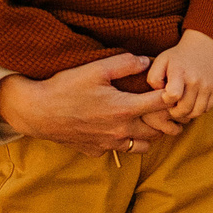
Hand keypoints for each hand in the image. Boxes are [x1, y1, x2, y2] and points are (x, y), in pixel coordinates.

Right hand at [0, 53, 180, 154]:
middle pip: (159, 130)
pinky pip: (120, 149)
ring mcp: (110, 144)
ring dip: (150, 134)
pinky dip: (126, 141)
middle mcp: (121, 130)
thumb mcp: (95, 69)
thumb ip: (124, 63)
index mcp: (125, 109)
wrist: (37, 112)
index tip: (175, 90)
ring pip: (144, 146)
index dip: (173, 96)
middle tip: (167, 108)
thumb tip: (147, 61)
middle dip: (167, 119)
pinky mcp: (97, 150)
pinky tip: (119, 128)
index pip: (162, 105)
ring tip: (146, 120)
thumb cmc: (65, 87)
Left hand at [146, 29, 212, 121]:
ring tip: (181, 106)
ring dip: (186, 113)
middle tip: (171, 105)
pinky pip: (206, 109)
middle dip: (175, 112)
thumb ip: (153, 78)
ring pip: (196, 112)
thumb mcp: (161, 61)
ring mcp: (207, 86)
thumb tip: (160, 94)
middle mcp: (196, 80)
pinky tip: (192, 102)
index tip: (165, 94)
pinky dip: (198, 110)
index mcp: (180, 72)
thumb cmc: (177, 58)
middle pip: (184, 108)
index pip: (173, 95)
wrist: (202, 48)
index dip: (166, 99)